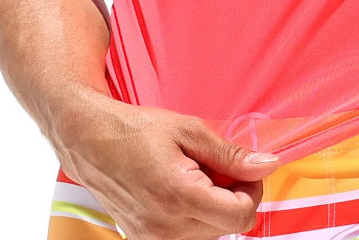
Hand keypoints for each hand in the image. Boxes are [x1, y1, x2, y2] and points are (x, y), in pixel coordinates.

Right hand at [54, 93, 280, 239]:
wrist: (91, 141)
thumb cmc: (138, 130)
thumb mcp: (190, 130)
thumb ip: (231, 154)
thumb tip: (267, 165)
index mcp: (179, 196)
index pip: (241, 216)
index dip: (251, 190)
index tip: (243, 169)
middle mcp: (165, 228)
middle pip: (227, 227)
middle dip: (232, 196)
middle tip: (215, 165)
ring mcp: (152, 239)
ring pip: (209, 234)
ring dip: (213, 208)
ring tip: (195, 176)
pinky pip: (187, 237)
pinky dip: (193, 216)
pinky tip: (181, 189)